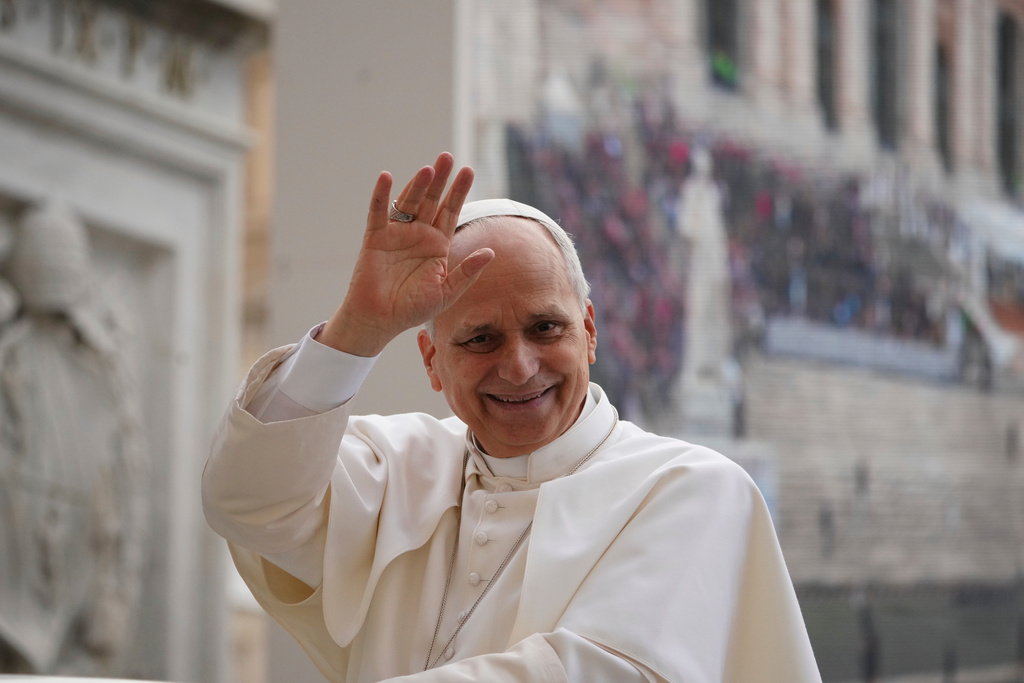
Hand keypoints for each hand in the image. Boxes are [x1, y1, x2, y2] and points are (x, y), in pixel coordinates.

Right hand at [317, 153, 494, 356]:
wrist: (381, 320)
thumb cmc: (413, 308)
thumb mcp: (447, 292)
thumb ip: (467, 272)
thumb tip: (491, 252)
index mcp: (438, 244)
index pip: (451, 211)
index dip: (459, 191)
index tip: (469, 170)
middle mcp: (418, 234)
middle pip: (431, 200)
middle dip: (440, 180)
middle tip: (448, 157)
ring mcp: (397, 233)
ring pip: (408, 202)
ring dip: (417, 184)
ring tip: (429, 168)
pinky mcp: (376, 237)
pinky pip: (378, 212)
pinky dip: (381, 194)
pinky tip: (387, 177)